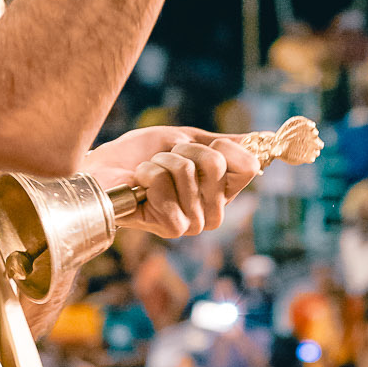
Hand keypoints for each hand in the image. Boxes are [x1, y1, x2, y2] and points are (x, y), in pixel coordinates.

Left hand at [86, 125, 258, 236]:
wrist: (102, 169)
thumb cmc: (140, 155)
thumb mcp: (186, 140)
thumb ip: (224, 144)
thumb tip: (265, 138)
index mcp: (221, 192)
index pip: (248, 165)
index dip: (222, 147)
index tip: (195, 144)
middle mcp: (213, 212)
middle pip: (217, 163)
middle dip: (184, 149)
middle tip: (166, 157)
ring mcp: (195, 223)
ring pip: (188, 170)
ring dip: (161, 160)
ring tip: (147, 171)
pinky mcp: (173, 228)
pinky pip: (166, 184)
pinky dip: (147, 173)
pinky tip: (138, 185)